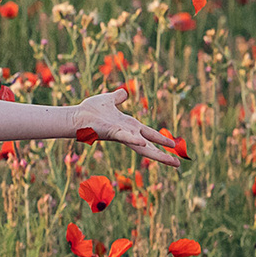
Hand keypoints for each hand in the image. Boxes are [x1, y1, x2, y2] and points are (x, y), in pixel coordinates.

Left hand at [71, 89, 186, 166]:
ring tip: (171, 161)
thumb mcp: (109, 100)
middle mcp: (128, 133)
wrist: (76, 115)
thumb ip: (118, 98)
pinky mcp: (112, 133)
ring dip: (157, 154)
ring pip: (142, 147)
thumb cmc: (91, 110)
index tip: (175, 146)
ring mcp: (121, 134)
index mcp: (129, 126)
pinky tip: (142, 142)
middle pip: (150, 146)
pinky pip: (125, 137)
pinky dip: (133, 140)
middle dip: (164, 154)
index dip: (162, 139)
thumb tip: (124, 92)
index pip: (150, 134)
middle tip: (178, 164)